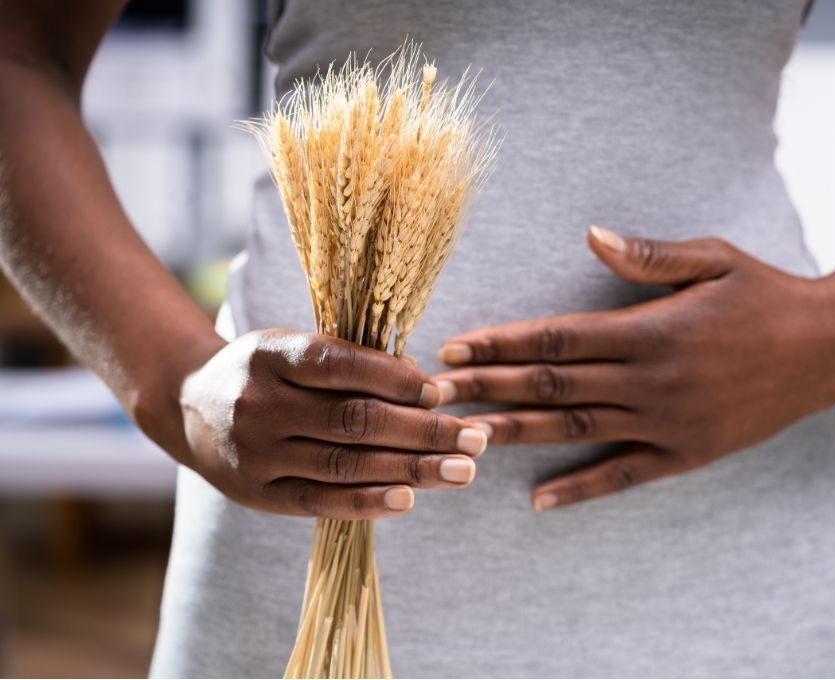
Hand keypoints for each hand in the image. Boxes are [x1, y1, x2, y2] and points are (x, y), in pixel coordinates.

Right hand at [177, 328, 487, 518]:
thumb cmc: (264, 372)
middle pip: (353, 420)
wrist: (188, 407)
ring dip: (411, 469)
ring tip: (462, 471)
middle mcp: (259, 404)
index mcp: (270, 354)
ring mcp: (255, 453)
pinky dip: (367, 501)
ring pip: (344, 463)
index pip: (340, 365)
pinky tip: (409, 498)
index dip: (394, 379)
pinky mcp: (258, 493)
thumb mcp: (292, 348)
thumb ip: (348, 362)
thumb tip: (422, 383)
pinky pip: (320, 500)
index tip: (440, 391)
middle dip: (423, 431)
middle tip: (476, 439)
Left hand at [434, 227, 834, 510]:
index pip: (557, 339)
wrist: (830, 347)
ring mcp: (667, 424)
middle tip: (432, 394)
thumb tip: (591, 235)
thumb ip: (649, 256)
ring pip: (575, 431)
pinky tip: (538, 498)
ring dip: (515, 434)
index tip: (455, 345)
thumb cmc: (767, 294)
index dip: (502, 343)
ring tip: (463, 438)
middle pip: (551, 387)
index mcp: (651, 330)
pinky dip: (580, 488)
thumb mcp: (714, 259)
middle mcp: (651, 382)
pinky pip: (623, 476)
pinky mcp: (686, 453)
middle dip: (486, 388)